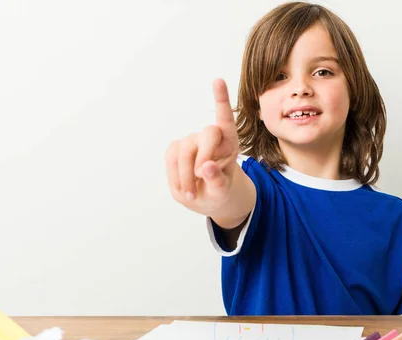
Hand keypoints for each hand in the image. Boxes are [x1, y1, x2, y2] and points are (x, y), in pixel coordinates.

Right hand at [165, 79, 239, 215]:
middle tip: (201, 178)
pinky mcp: (176, 148)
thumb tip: (205, 168)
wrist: (207, 198)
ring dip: (185, 175)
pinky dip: (175, 176)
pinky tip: (184, 187)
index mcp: (230, 144)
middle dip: (203, 157)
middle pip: (207, 134)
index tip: (217, 80)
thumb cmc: (220, 192)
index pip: (226, 119)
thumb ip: (217, 180)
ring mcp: (193, 141)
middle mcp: (212, 137)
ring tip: (192, 195)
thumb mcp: (223, 192)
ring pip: (185, 149)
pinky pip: (171, 157)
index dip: (221, 100)